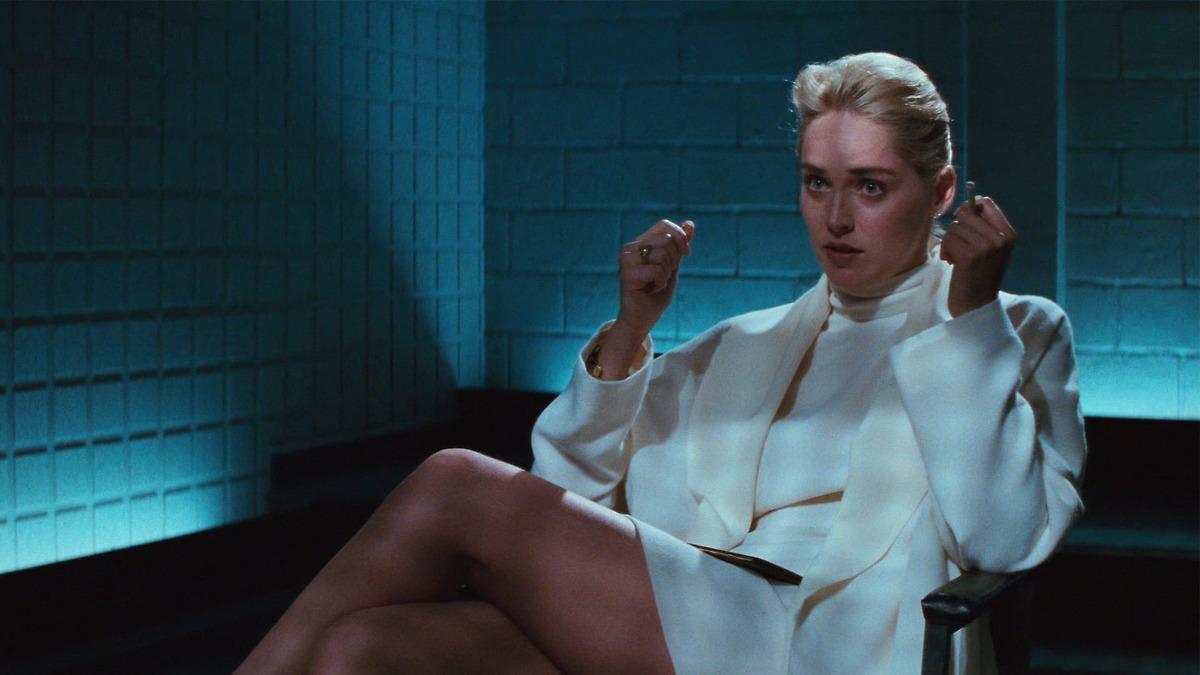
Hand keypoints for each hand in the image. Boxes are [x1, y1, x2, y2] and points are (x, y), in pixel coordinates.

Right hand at [615, 219, 693, 338]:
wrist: (642, 318)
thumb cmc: (655, 293)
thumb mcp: (672, 265)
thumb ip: (678, 245)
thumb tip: (689, 223)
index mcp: (640, 242)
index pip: (664, 224)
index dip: (680, 237)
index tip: (686, 252)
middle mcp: (630, 248)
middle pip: (667, 240)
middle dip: (674, 260)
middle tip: (663, 275)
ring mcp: (626, 260)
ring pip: (663, 255)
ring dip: (667, 273)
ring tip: (655, 283)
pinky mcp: (627, 274)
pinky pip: (657, 271)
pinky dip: (661, 283)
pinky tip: (651, 289)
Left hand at [939, 196, 1015, 317]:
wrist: (977, 305)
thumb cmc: (979, 275)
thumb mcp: (990, 249)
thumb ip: (983, 227)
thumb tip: (966, 204)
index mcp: (1009, 234)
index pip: (986, 203)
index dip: (969, 208)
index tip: (964, 221)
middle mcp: (1000, 239)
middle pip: (966, 214)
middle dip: (957, 228)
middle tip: (959, 245)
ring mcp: (986, 247)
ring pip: (955, 227)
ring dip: (950, 242)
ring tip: (957, 257)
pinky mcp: (969, 257)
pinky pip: (948, 240)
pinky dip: (945, 251)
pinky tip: (952, 263)